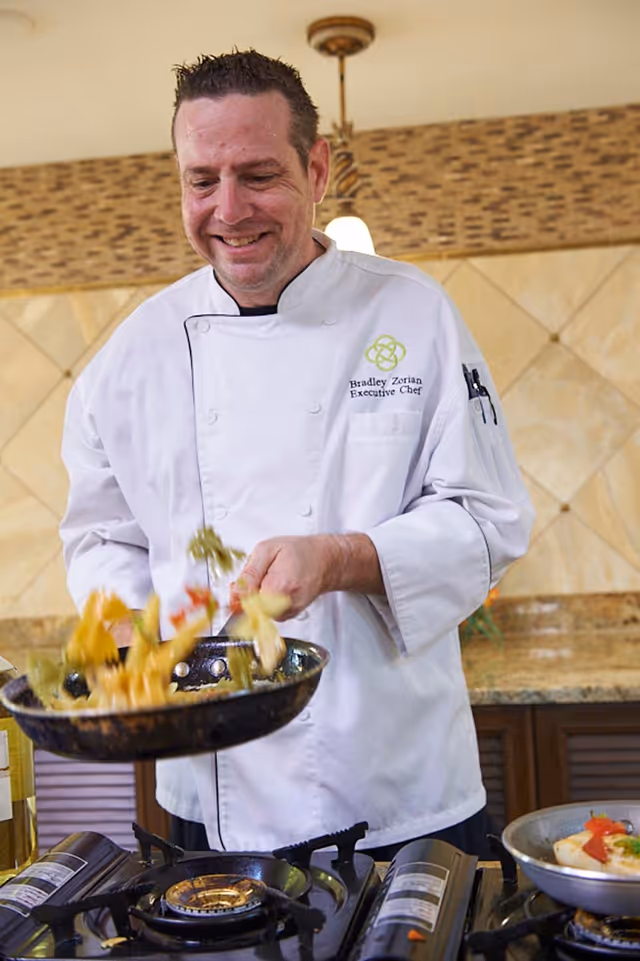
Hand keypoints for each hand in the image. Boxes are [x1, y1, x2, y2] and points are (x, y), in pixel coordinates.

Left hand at [230, 533, 383, 619]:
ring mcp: (289, 613)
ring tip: (267, 579)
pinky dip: (265, 602)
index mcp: (280, 587)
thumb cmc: (299, 552)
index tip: (237, 587)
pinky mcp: (290, 616)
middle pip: (251, 611)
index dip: (237, 597)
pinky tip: (273, 587)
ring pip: (259, 613)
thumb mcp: (267, 550)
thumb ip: (250, 573)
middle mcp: (286, 605)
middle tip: (254, 577)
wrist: (324, 561)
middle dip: (245, 596)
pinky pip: (269, 613)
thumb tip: (236, 594)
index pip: (247, 605)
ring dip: (255, 599)